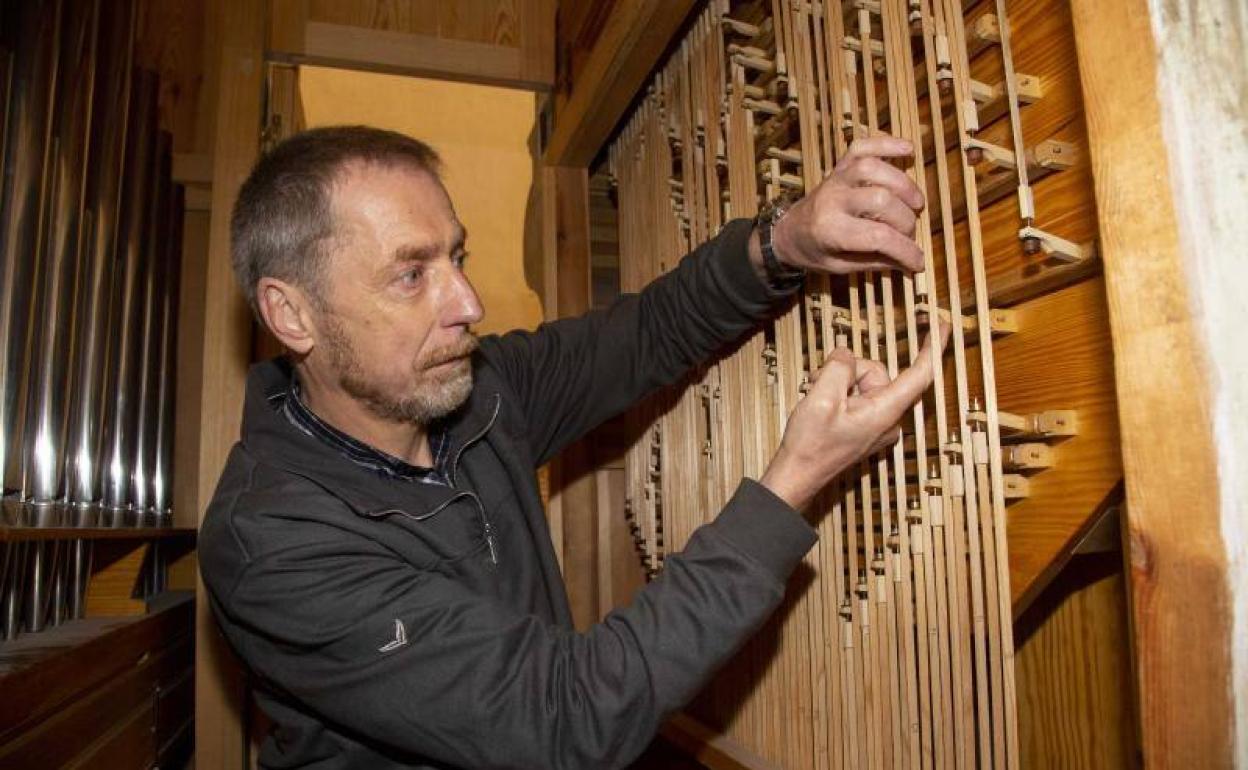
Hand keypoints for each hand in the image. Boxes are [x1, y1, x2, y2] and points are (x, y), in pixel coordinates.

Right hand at [759, 322, 949, 510]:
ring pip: (864, 382)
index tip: (942, 324)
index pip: (920, 374)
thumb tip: (846, 356)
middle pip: (877, 373)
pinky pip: (858, 397)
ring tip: (817, 400)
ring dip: (838, 383)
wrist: (797, 475)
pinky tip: (822, 407)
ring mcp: (878, 424)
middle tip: (820, 385)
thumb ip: (839, 368)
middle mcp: (889, 418)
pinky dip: (839, 394)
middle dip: (847, 371)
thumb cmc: (810, 445)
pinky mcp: (867, 426)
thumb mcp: (821, 397)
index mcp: (885, 412)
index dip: (933, 346)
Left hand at [772, 136, 925, 273]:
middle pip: (881, 200)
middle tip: (909, 234)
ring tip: (916, 203)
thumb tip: (912, 263)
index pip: (878, 237)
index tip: (918, 262)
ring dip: (903, 184)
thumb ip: (875, 262)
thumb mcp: (840, 266)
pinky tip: (907, 149)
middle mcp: (833, 199)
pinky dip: (886, 144)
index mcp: (830, 230)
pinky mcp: (839, 166)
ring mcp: (835, 178)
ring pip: (873, 169)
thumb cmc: (813, 251)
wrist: (786, 232)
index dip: (905, 250)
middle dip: (905, 220)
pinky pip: (862, 147)